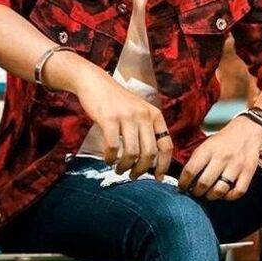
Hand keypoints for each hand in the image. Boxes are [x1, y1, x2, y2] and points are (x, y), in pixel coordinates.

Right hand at [73, 66, 172, 180]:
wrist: (95, 82)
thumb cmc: (116, 101)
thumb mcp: (139, 111)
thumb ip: (146, 130)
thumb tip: (150, 160)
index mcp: (154, 115)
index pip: (166, 145)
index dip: (164, 165)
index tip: (158, 178)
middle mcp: (144, 115)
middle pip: (150, 153)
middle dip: (141, 170)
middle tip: (133, 176)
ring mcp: (127, 116)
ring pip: (132, 153)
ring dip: (125, 166)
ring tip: (119, 170)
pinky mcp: (109, 118)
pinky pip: (113, 146)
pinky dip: (110, 158)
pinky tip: (107, 159)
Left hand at [178, 116, 261, 200]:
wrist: (247, 130)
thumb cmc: (223, 141)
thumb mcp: (206, 144)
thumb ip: (196, 160)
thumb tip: (186, 179)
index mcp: (208, 149)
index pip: (190, 170)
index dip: (183, 183)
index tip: (182, 187)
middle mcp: (222, 157)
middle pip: (204, 183)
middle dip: (196, 192)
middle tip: (195, 192)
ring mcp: (236, 166)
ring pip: (220, 190)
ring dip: (210, 196)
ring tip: (207, 194)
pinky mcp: (248, 172)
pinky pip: (237, 192)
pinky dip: (228, 197)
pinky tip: (223, 193)